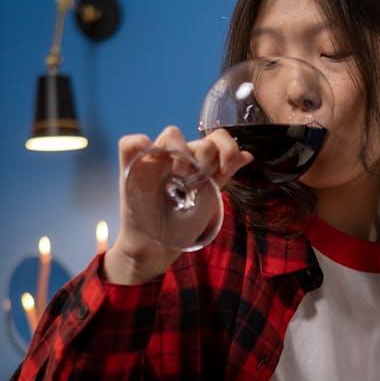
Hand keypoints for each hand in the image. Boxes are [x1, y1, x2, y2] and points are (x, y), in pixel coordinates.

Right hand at [104, 126, 251, 284]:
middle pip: (198, 139)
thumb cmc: (182, 224)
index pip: (216, 139)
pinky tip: (152, 156)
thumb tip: (248, 155)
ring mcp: (155, 160)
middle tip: (200, 180)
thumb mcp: (209, 198)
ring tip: (182, 175)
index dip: (227, 147)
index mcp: (198, 162)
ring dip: (182, 150)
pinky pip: (131, 143)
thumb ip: (224, 174)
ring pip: (171, 134)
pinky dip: (139, 142)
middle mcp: (178, 157)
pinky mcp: (131, 168)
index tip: (228, 167)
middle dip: (206, 156)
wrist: (160, 246)